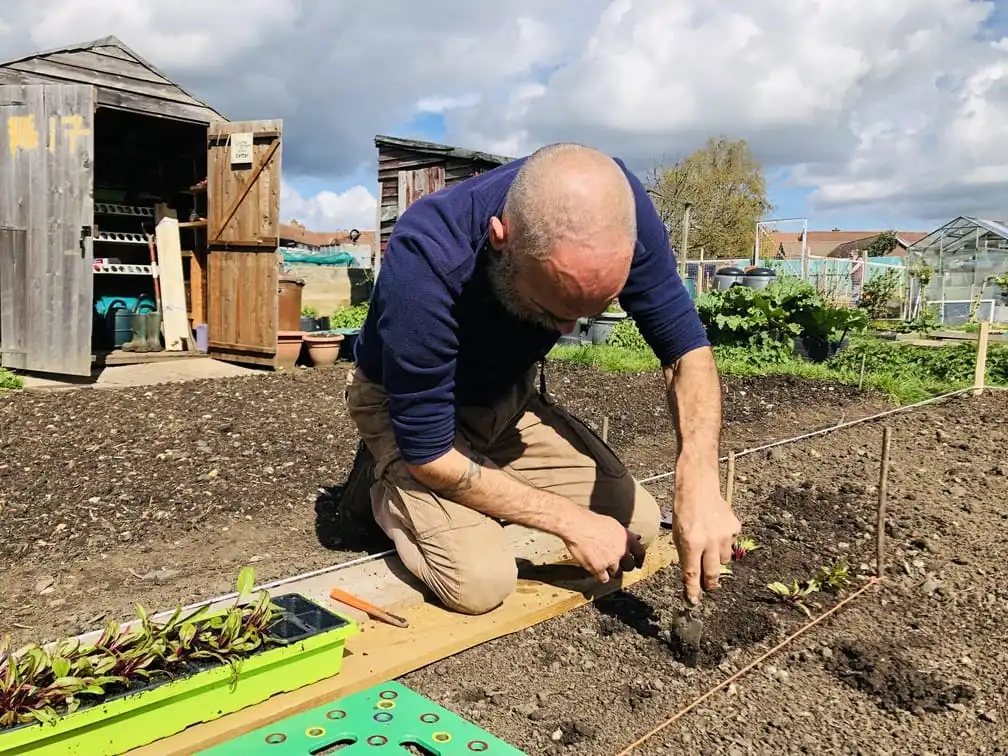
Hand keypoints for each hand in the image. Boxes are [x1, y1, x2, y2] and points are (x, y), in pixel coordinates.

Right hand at [563, 509, 645, 583]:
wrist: (577, 526)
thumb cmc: (592, 521)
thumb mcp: (613, 524)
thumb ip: (625, 534)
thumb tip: (636, 538)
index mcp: (627, 539)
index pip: (640, 553)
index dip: (639, 560)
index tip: (638, 563)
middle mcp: (622, 551)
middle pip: (629, 566)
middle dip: (624, 566)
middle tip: (616, 563)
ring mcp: (611, 561)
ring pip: (616, 573)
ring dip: (610, 570)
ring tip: (601, 563)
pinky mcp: (599, 569)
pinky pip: (604, 578)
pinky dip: (600, 575)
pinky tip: (595, 569)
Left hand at [672, 469, 740, 604]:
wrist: (698, 489)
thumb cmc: (684, 512)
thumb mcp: (677, 535)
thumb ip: (685, 556)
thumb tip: (691, 577)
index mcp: (691, 543)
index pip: (692, 574)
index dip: (693, 590)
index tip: (693, 602)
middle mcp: (710, 541)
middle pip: (713, 573)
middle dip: (710, 583)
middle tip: (709, 587)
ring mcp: (725, 535)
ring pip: (724, 560)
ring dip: (717, 559)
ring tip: (709, 547)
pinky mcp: (735, 528)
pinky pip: (731, 544)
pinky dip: (724, 542)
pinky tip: (717, 532)